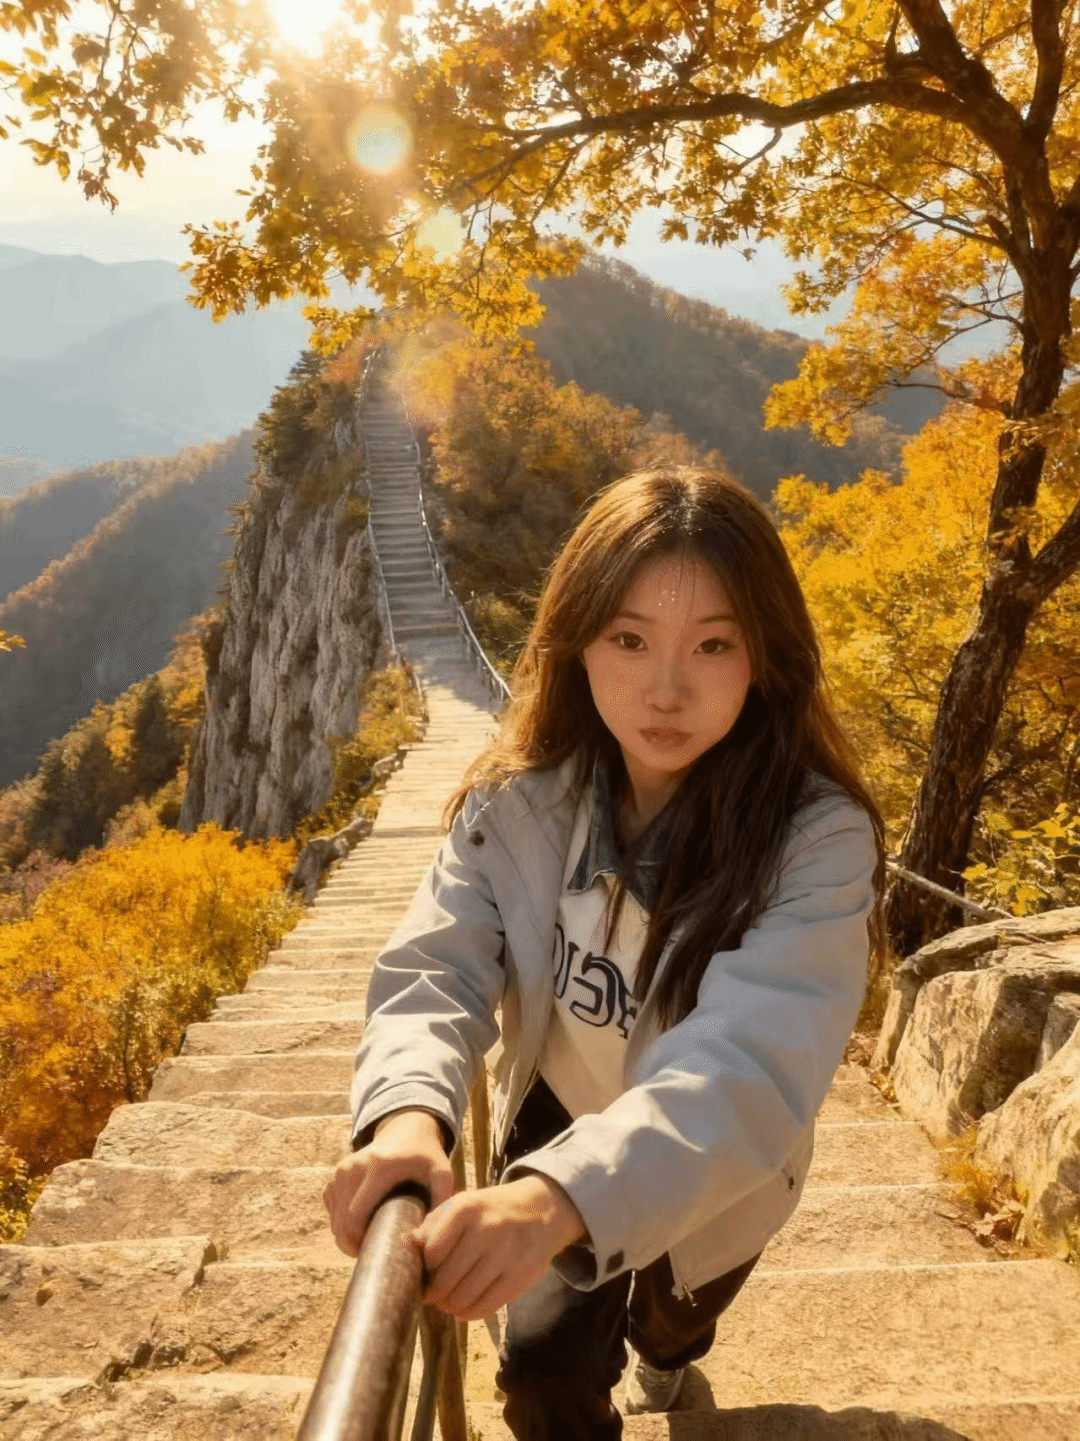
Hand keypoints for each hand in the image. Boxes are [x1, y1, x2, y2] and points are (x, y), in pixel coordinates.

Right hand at [323, 1110, 453, 1257]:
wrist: (406, 1130)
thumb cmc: (426, 1158)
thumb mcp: (442, 1174)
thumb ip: (442, 1202)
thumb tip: (424, 1240)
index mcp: (378, 1168)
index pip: (356, 1215)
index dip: (360, 1242)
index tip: (376, 1253)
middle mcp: (354, 1167)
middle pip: (341, 1221)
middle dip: (351, 1245)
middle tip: (372, 1253)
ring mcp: (341, 1170)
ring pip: (334, 1218)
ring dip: (346, 1235)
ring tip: (369, 1240)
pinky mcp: (336, 1175)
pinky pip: (332, 1209)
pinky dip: (341, 1222)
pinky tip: (361, 1225)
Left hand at [408, 1173, 586, 1320]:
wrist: (541, 1210)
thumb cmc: (491, 1210)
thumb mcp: (463, 1204)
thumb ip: (433, 1224)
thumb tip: (406, 1245)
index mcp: (466, 1208)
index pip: (431, 1252)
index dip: (423, 1267)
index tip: (423, 1272)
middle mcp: (485, 1229)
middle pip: (445, 1280)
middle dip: (433, 1293)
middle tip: (431, 1294)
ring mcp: (505, 1254)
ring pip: (462, 1298)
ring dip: (449, 1306)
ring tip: (447, 1301)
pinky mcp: (520, 1276)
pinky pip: (484, 1307)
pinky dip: (468, 1314)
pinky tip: (464, 1307)